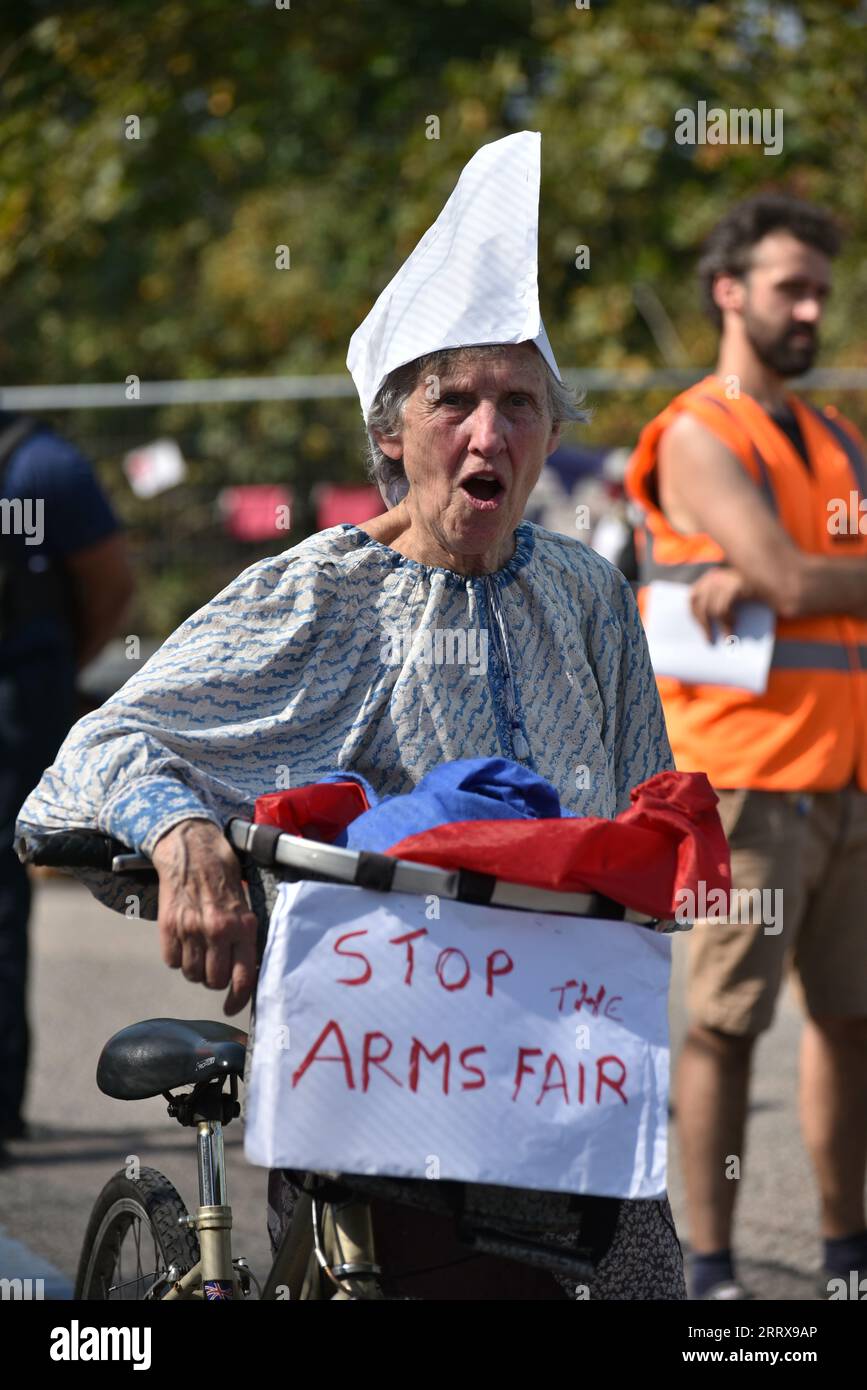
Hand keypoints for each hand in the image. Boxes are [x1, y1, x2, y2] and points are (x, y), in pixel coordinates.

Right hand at [151, 819, 257, 1015]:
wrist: (192, 849)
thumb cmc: (223, 876)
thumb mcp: (245, 905)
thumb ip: (245, 937)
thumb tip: (247, 971)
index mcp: (243, 926)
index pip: (242, 977)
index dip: (238, 999)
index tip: (231, 1008)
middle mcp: (218, 930)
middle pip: (214, 981)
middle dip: (214, 979)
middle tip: (213, 964)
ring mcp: (191, 929)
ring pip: (191, 974)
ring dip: (194, 969)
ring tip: (198, 950)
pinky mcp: (169, 926)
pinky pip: (171, 962)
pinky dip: (176, 957)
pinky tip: (183, 941)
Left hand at [689, 567, 753, 640]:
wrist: (775, 583)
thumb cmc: (752, 593)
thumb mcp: (730, 596)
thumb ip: (717, 603)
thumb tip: (706, 626)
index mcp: (709, 577)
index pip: (692, 598)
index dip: (694, 616)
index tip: (700, 630)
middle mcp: (714, 576)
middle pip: (699, 605)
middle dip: (704, 625)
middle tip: (709, 641)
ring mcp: (723, 580)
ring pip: (710, 610)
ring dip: (719, 626)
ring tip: (727, 637)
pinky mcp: (734, 586)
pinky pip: (722, 610)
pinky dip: (727, 621)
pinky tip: (734, 625)